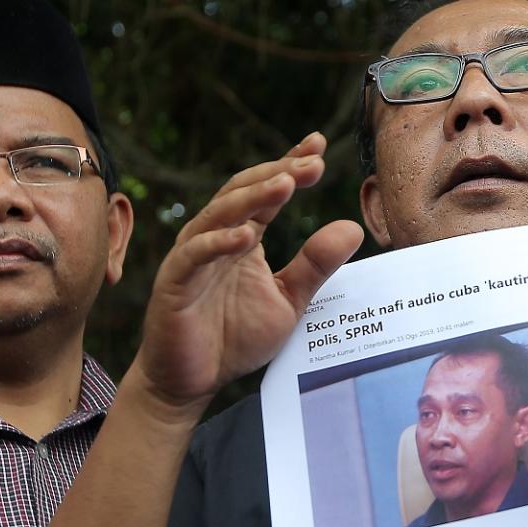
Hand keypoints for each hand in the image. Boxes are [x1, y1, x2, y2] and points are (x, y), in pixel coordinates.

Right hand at [131, 132, 362, 412]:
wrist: (192, 381)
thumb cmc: (236, 337)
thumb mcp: (289, 300)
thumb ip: (316, 265)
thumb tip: (353, 227)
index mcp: (243, 239)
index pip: (267, 194)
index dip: (290, 166)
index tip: (318, 145)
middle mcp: (215, 239)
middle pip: (244, 193)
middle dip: (278, 173)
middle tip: (313, 161)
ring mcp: (192, 258)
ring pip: (219, 216)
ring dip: (252, 198)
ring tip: (285, 183)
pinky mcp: (174, 284)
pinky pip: (195, 257)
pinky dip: (218, 244)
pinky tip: (246, 237)